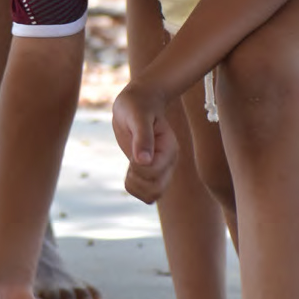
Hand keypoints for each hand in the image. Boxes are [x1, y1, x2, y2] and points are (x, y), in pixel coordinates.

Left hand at [112, 82, 178, 203]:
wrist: (139, 102)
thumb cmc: (137, 105)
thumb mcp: (137, 115)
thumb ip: (142, 137)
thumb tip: (143, 161)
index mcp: (169, 149)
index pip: (153, 172)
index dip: (137, 166)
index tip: (132, 150)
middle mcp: (168, 162)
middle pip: (156, 191)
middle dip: (137, 182)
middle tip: (130, 163)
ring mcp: (161, 168)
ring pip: (152, 196)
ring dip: (135, 187)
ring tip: (130, 167)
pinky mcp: (150, 171)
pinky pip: (145, 193)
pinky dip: (133, 187)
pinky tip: (129, 169)